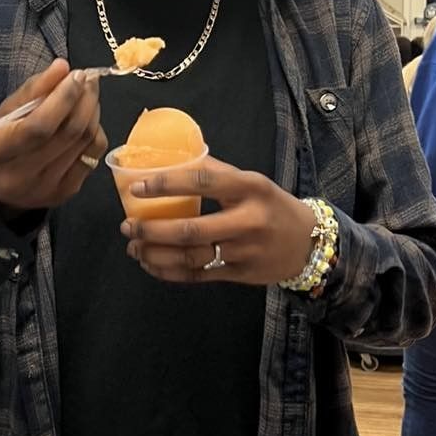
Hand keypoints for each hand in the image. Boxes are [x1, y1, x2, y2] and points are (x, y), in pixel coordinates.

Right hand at [0, 59, 105, 216]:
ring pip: (84, 141)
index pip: (38, 126)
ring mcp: (46, 188)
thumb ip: (32, 90)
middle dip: (83, 99)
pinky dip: (95, 131)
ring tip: (87, 94)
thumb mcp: (2, 113)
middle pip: (67, 133)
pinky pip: (93, 154)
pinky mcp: (67, 192)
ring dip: (92, 111)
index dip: (63, 98)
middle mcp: (19, 175)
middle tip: (87, 79)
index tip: (76, 75)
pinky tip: (87, 119)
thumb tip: (63, 66)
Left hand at [120, 157, 317, 285]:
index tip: (138, 187)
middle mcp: (248, 220)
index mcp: (250, 187)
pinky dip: (169, 272)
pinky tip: (152, 265)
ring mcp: (245, 252)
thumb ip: (216, 172)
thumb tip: (171, 159)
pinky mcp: (241, 275)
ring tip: (134, 247)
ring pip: (191, 257)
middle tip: (127, 226)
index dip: (167, 184)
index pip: (203, 181)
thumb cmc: (271, 205)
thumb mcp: (252, 181)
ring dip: (155, 254)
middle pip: (191, 229)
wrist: (308, 243)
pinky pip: (198, 275)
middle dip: (152, 230)